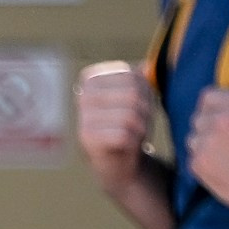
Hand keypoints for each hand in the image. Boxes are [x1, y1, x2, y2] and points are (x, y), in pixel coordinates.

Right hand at [76, 62, 155, 188]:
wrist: (118, 162)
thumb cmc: (129, 125)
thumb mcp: (138, 96)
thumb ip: (139, 78)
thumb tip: (143, 66)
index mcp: (92, 79)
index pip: (132, 75)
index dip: (146, 90)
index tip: (141, 104)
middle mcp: (83, 95)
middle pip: (132, 94)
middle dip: (145, 110)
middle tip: (142, 122)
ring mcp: (82, 117)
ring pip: (129, 115)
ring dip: (142, 127)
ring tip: (137, 133)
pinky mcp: (86, 138)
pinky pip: (123, 135)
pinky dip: (133, 141)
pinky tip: (129, 145)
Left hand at [188, 88, 228, 216]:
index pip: (207, 96)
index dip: (212, 107)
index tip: (217, 115)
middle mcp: (218, 120)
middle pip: (198, 118)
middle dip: (207, 126)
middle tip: (222, 139)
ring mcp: (205, 143)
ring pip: (193, 138)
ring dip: (203, 144)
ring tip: (223, 155)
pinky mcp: (197, 163)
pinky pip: (192, 158)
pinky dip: (202, 162)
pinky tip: (220, 168)